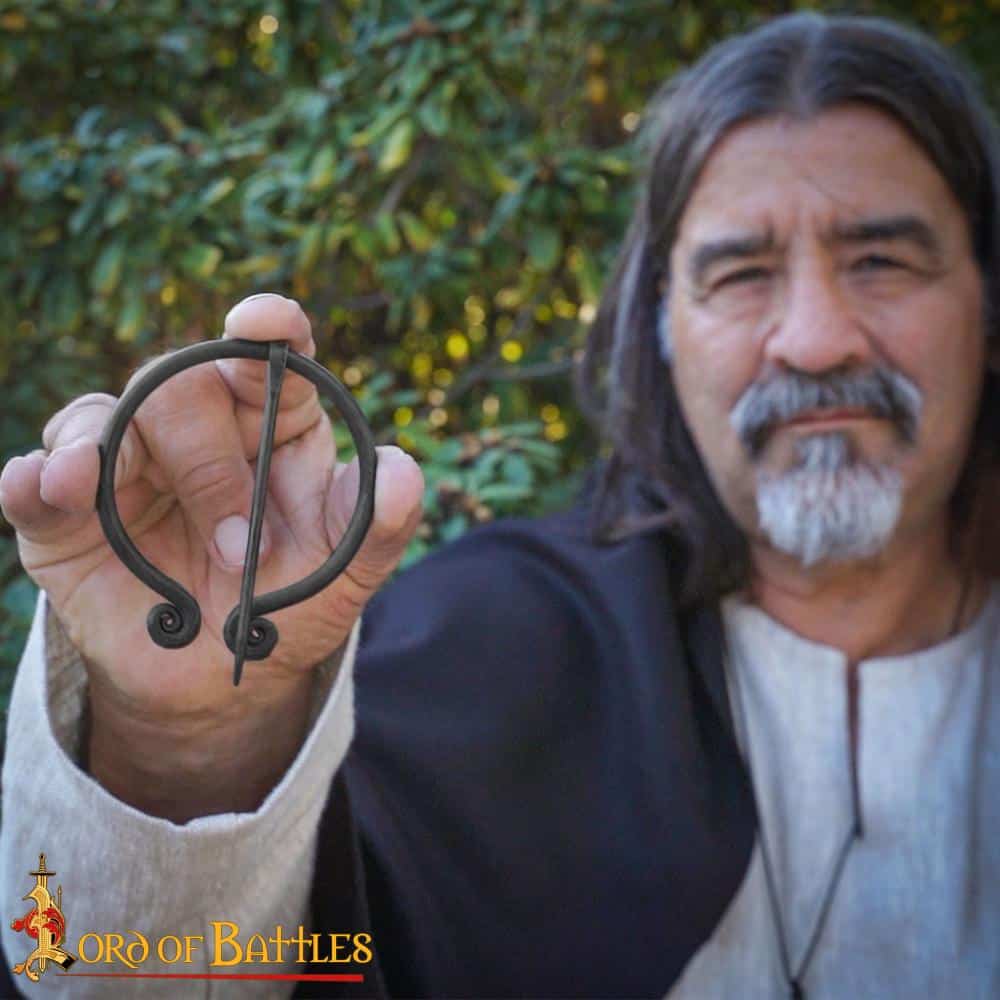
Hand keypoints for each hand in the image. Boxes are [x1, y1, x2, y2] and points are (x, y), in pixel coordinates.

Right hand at [0, 294, 423, 816]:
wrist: (219, 684)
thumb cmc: (285, 610)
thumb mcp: (342, 577)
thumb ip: (375, 526)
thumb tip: (403, 471)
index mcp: (273, 429)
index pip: (268, 358)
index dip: (268, 329)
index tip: (264, 321)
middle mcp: (198, 433)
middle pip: (181, 383)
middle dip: (207, 460)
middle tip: (236, 543)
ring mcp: (128, 467)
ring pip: (104, 416)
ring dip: (112, 456)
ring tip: (97, 487)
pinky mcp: (68, 515)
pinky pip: (36, 481)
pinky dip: (36, 478)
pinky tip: (47, 485)